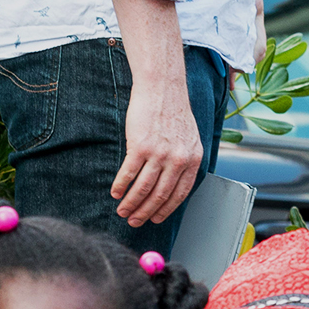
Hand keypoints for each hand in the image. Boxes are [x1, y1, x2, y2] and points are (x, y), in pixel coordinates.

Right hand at [113, 71, 202, 227]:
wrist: (162, 88)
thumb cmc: (173, 111)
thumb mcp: (190, 139)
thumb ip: (185, 161)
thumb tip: (174, 184)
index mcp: (193, 160)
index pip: (179, 195)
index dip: (165, 210)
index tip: (154, 219)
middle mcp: (178, 159)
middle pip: (160, 196)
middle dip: (145, 213)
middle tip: (134, 221)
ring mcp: (159, 153)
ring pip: (144, 189)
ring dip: (131, 204)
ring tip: (122, 211)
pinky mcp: (140, 146)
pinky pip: (129, 174)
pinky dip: (121, 186)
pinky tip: (115, 192)